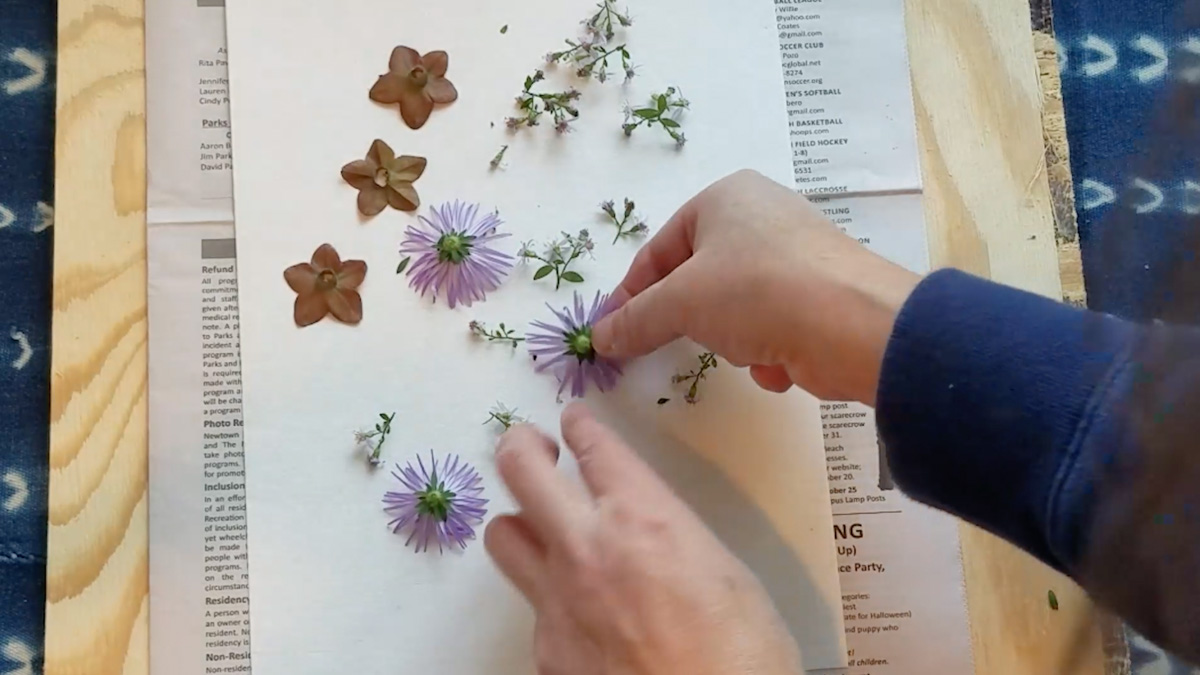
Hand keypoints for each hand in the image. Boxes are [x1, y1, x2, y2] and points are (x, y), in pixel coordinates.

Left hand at [486, 404, 802, 674]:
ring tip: (540, 525)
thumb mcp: (728, 574)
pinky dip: (548, 597)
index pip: (594, 448)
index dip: (581, 427)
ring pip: (504, 535)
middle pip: (521, 469)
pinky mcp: (546, 648)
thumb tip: (656, 533)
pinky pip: (531, 606)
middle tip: (530, 445)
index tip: (575, 421)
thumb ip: (677, 538)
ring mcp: (557, 599)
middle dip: (521, 445)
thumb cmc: (742, 657)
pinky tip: (577, 610)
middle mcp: (588, 547)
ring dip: (520, 521)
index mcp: (644, 519)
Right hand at [592, 170, 919, 404]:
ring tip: (747, 348)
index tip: (613, 335)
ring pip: (732, 309)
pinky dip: (767, 351)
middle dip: (692, 321)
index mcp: (725, 197)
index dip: (632, 294)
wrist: (855, 327)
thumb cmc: (757, 292)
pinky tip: (781, 361)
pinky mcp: (818, 296)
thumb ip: (635, 320)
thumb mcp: (681, 303)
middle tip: (679, 345)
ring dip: (732, 341)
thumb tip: (600, 336)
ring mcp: (793, 257)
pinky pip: (770, 327)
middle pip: (697, 280)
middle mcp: (761, 217)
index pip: (659, 249)